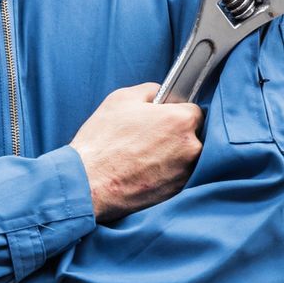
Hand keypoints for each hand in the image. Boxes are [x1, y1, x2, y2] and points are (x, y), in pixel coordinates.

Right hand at [67, 84, 203, 223]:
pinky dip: (166, 172)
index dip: (174, 112)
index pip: (193, 110)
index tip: (159, 119)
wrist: (90, 183)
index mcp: (180, 120)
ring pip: (186, 156)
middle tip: (147, 138)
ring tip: (142, 156)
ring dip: (172, 154)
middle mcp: (191, 147)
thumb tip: (161, 94)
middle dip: (175, 134)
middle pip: (192, 134)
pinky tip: (143, 171)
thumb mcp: (121, 99)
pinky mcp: (178, 191)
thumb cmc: (103, 140)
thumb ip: (150, 90)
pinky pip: (178, 175)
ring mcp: (187, 172)